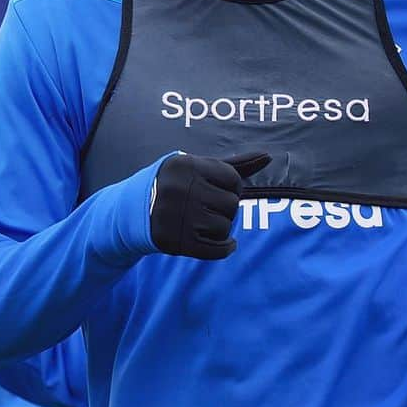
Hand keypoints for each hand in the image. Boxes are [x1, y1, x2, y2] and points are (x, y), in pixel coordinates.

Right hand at [149, 152, 270, 259]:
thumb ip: (235, 164)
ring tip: (201, 222)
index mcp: (187, 166)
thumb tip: (269, 157)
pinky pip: (218, 250)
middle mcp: (181, 189)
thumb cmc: (178, 185)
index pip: (233, 179)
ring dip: (219, 228)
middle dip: (224, 208)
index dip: (232, 187)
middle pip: (232, 204)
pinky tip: (215, 241)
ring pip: (225, 227)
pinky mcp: (177, 242)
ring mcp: (178, 217)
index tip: (216, 190)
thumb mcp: (199, 169)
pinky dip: (224, 249)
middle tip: (205, 207)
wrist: (137, 210)